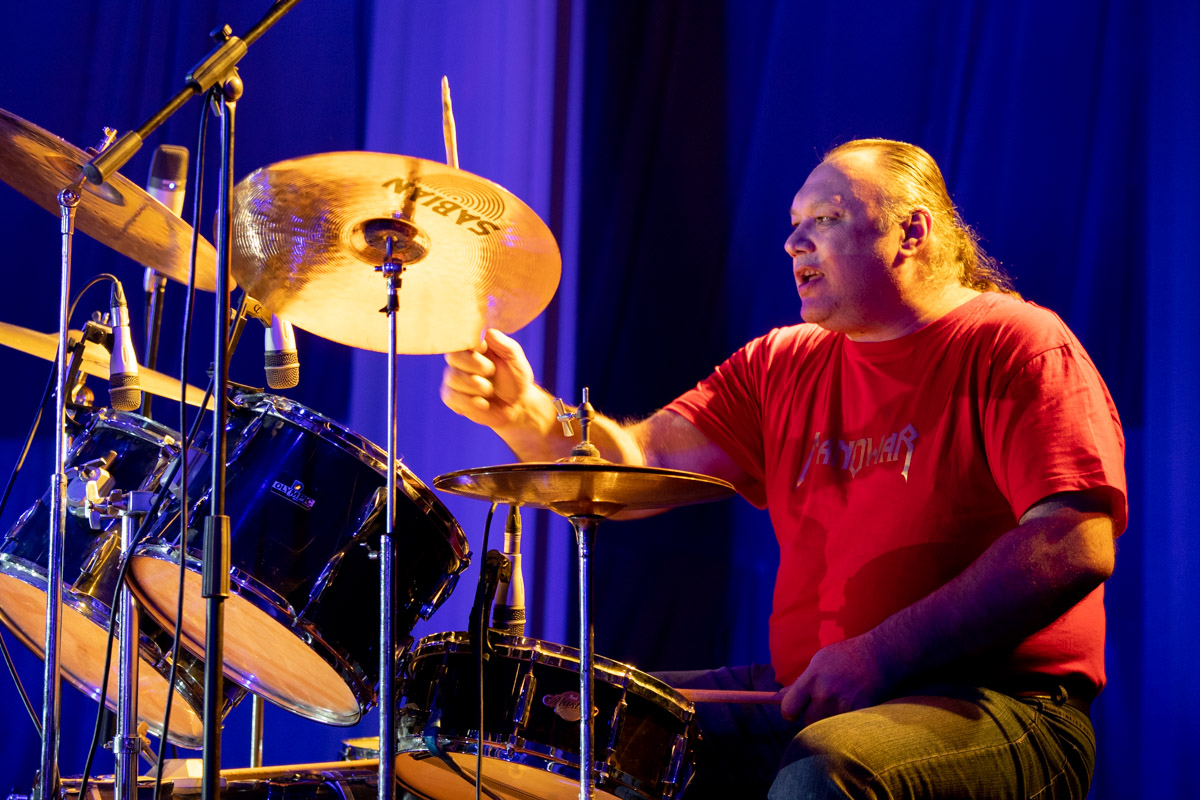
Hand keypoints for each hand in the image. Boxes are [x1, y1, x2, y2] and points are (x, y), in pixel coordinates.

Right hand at [441, 329, 540, 431]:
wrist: (516, 405)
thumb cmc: (515, 377)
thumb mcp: (514, 357)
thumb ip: (501, 342)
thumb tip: (484, 332)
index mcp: (473, 346)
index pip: (459, 337)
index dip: (470, 343)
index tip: (484, 349)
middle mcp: (460, 360)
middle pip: (453, 356)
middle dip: (476, 364)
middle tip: (491, 370)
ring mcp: (454, 378)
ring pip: (453, 378)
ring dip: (478, 385)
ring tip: (490, 390)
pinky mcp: (451, 397)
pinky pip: (452, 397)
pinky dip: (472, 402)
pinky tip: (483, 403)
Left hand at [780, 634, 894, 726]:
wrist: (880, 654)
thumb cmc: (847, 656)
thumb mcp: (819, 661)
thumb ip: (802, 681)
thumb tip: (781, 695)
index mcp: (812, 678)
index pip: (788, 708)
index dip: (789, 712)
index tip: (793, 712)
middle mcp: (825, 693)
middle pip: (808, 720)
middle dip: (813, 714)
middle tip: (824, 704)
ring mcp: (843, 704)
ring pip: (828, 724)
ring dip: (831, 718)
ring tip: (842, 700)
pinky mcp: (860, 712)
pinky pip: (846, 725)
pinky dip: (849, 720)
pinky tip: (855, 704)